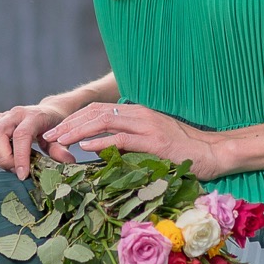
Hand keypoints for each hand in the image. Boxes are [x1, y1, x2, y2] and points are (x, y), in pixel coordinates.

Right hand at [0, 101, 73, 179]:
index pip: (21, 135)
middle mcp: (13, 114)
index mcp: (32, 116)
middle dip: (3, 159)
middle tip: (17, 170)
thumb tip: (67, 162)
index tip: (23, 175)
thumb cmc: (55, 126)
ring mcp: (0, 117)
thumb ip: (60, 149)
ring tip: (12, 165)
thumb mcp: (61, 138)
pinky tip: (5, 159)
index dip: (20, 157)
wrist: (48, 112)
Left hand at [41, 102, 231, 179]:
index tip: (56, 131)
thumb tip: (96, 150)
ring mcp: (147, 126)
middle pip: (95, 112)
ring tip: (59, 140)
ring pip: (103, 121)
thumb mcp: (149, 144)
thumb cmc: (183, 151)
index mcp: (137, 113)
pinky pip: (121, 139)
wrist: (214, 152)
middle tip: (49, 136)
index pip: (98, 110)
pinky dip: (101, 141)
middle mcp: (139, 114)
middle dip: (69, 124)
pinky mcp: (154, 141)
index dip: (74, 119)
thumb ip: (124, 144)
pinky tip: (84, 148)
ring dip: (77, 131)